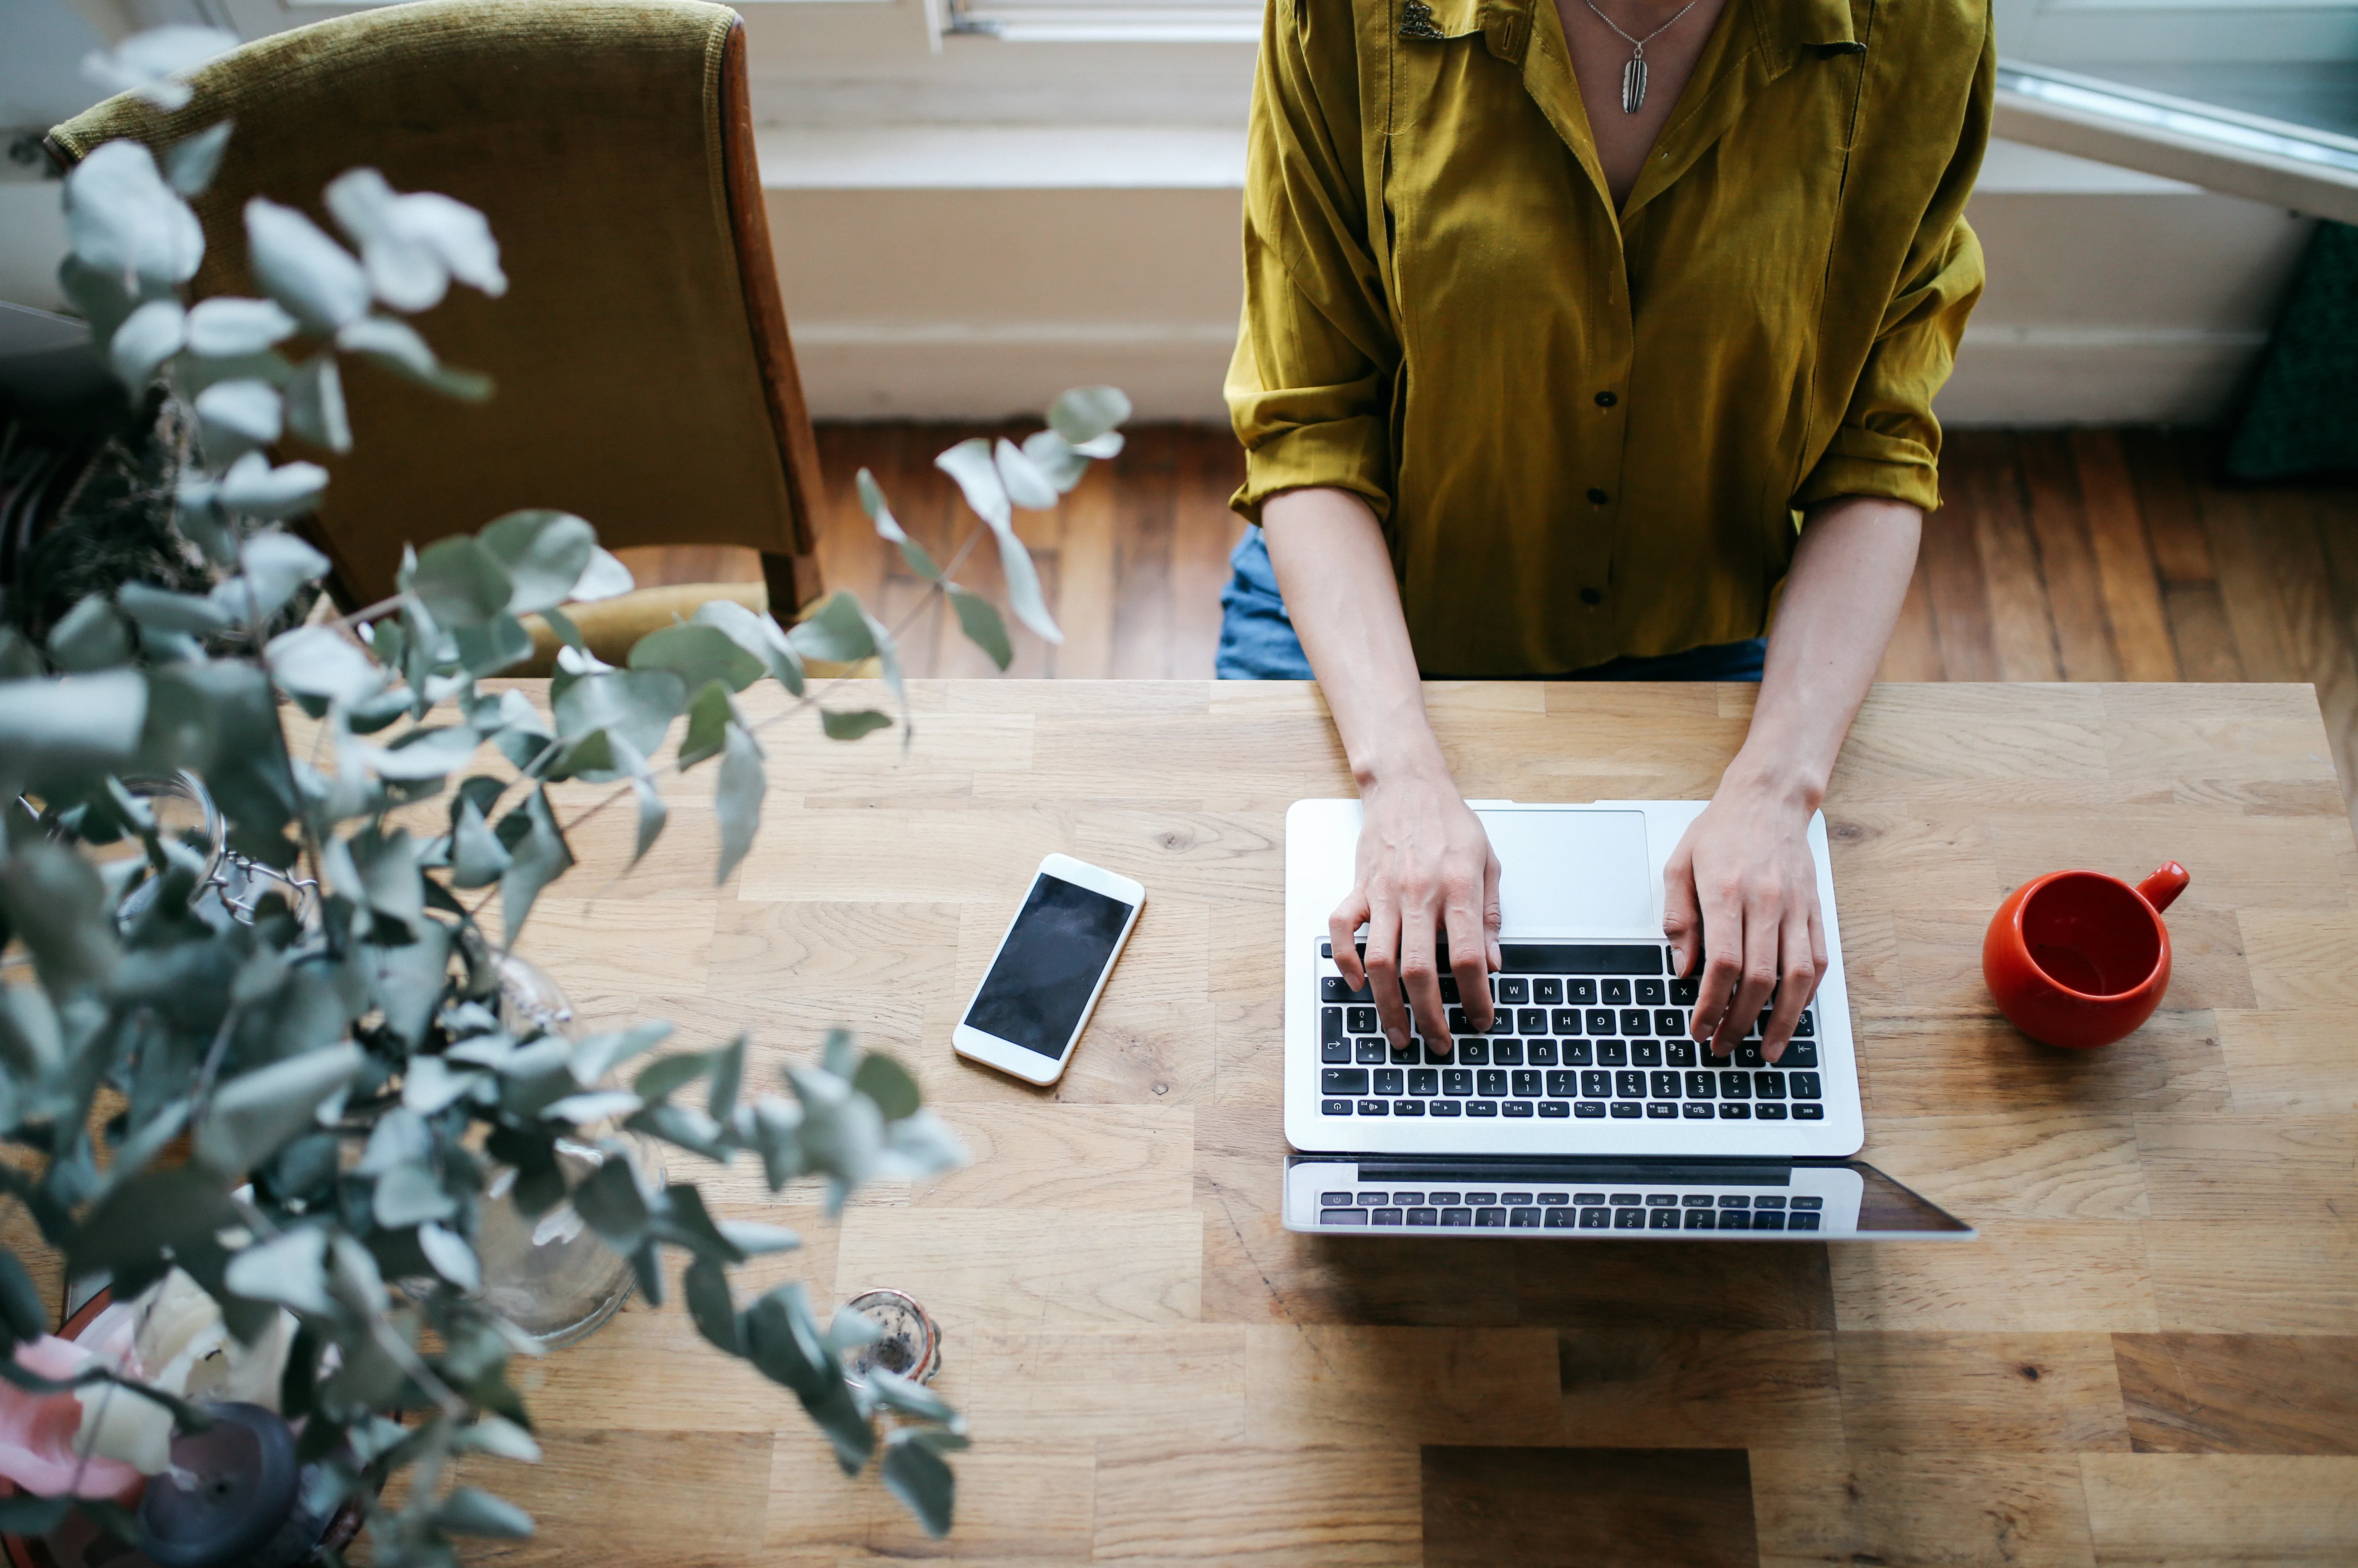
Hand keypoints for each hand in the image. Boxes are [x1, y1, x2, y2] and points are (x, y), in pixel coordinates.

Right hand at [1329, 763, 1502, 1058]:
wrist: (1408, 785)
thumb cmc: (1449, 823)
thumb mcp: (1488, 863)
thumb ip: (1489, 916)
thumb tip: (1494, 964)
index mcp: (1457, 888)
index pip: (1467, 957)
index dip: (1476, 996)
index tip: (1482, 1018)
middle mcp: (1418, 893)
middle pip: (1419, 970)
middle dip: (1429, 1016)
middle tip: (1438, 1042)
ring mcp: (1383, 891)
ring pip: (1380, 960)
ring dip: (1387, 1005)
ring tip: (1399, 1033)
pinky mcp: (1358, 887)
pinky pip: (1342, 930)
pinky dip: (1346, 960)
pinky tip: (1359, 982)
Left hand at [1661, 773, 1827, 1063]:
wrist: (1768, 798)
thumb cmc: (1720, 831)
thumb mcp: (1679, 865)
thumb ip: (1678, 918)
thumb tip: (1683, 969)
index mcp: (1726, 892)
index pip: (1722, 964)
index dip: (1711, 1005)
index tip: (1699, 1028)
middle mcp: (1766, 902)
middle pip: (1760, 978)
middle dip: (1740, 1021)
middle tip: (1723, 1045)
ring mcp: (1796, 907)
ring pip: (1797, 977)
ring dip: (1783, 1021)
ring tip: (1768, 1049)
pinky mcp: (1815, 909)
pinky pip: (1818, 960)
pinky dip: (1807, 994)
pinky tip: (1793, 1014)